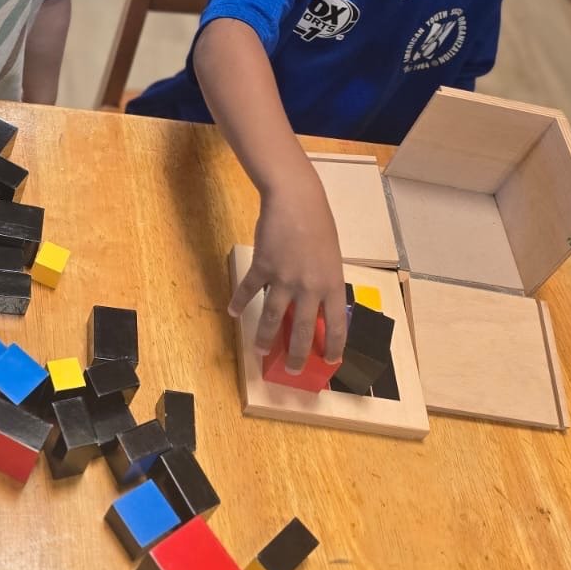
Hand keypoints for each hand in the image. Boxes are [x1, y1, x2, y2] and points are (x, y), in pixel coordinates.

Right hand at [228, 165, 347, 370]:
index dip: (334, 346)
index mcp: (332, 284)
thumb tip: (317, 305)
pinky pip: (249, 290)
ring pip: (273, 317)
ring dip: (264, 337)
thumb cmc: (318, 224)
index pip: (337, 324)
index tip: (330, 361)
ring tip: (259, 351)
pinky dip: (240, 302)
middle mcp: (309, 287)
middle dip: (296, 354)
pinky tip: (233, 312)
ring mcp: (284, 278)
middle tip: (291, 370)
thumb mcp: (331, 256)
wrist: (296, 200)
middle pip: (302, 329)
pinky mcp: (263, 267)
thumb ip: (324, 281)